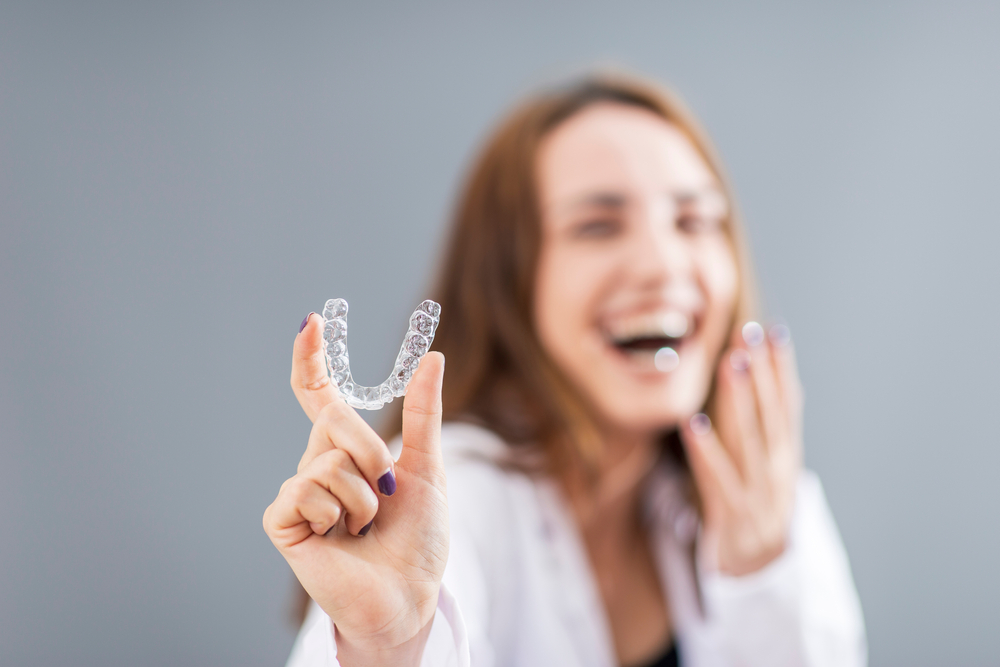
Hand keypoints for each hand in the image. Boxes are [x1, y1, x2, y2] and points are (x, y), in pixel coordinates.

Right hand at [263, 314, 448, 661]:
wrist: (409, 595)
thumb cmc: (418, 539)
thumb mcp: (428, 468)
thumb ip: (424, 413)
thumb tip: (433, 358)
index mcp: (347, 450)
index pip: (320, 395)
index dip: (311, 358)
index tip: (311, 321)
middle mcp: (317, 463)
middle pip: (333, 419)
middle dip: (373, 451)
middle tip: (388, 488)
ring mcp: (298, 491)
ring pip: (327, 460)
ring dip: (363, 497)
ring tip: (365, 527)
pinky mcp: (283, 520)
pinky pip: (306, 490)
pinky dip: (336, 514)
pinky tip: (338, 538)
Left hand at [680, 322, 802, 575]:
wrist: (760, 576)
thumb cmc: (754, 509)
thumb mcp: (765, 468)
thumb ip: (761, 428)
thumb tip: (759, 377)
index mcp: (786, 456)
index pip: (788, 404)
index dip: (782, 367)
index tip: (774, 330)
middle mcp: (777, 471)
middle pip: (771, 414)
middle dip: (761, 371)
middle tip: (749, 333)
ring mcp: (758, 494)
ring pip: (749, 440)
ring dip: (741, 399)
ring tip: (731, 363)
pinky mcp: (732, 516)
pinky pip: (717, 478)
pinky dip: (707, 449)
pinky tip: (692, 422)